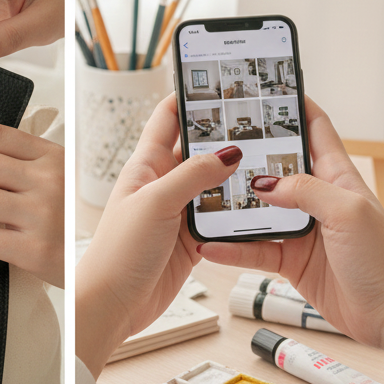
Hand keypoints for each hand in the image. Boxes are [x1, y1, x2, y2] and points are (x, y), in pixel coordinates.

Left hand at [75, 94, 239, 379]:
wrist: (113, 304)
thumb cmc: (117, 252)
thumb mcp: (155, 203)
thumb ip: (192, 175)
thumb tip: (227, 151)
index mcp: (145, 165)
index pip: (168, 119)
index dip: (189, 97)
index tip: (216, 80)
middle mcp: (162, 184)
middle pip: (198, 150)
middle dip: (225, 135)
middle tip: (260, 121)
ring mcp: (177, 211)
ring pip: (214, 184)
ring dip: (236, 176)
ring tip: (270, 159)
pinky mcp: (190, 238)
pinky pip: (220, 217)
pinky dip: (238, 211)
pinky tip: (260, 204)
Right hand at [197, 97, 383, 364]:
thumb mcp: (347, 212)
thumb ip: (305, 190)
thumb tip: (264, 184)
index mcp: (337, 179)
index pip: (315, 131)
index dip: (294, 108)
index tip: (268, 90)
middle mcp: (316, 200)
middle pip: (274, 169)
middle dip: (246, 156)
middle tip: (215, 143)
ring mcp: (301, 230)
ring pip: (256, 210)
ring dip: (231, 205)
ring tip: (203, 195)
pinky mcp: (289, 260)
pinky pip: (252, 250)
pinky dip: (230, 248)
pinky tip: (211, 243)